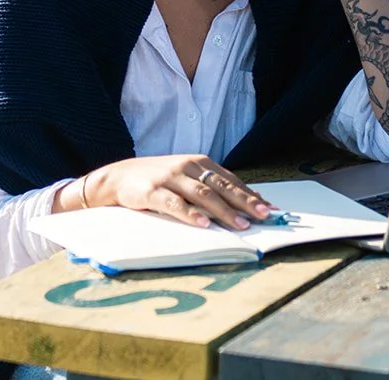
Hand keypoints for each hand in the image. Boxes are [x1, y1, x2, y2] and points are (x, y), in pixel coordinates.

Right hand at [87, 155, 271, 229]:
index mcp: (198, 162)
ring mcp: (170, 178)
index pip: (230, 180)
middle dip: (244, 203)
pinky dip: (190, 214)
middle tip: (262, 216)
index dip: (250, 195)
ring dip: (223, 211)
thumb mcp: (187, 177)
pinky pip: (175, 204)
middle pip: (221, 186)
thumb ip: (213, 186)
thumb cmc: (159, 179)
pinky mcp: (153, 191)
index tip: (269, 209)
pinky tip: (203, 224)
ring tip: (239, 225)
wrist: (119, 176)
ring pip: (202, 195)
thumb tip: (249, 199)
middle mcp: (187, 167)